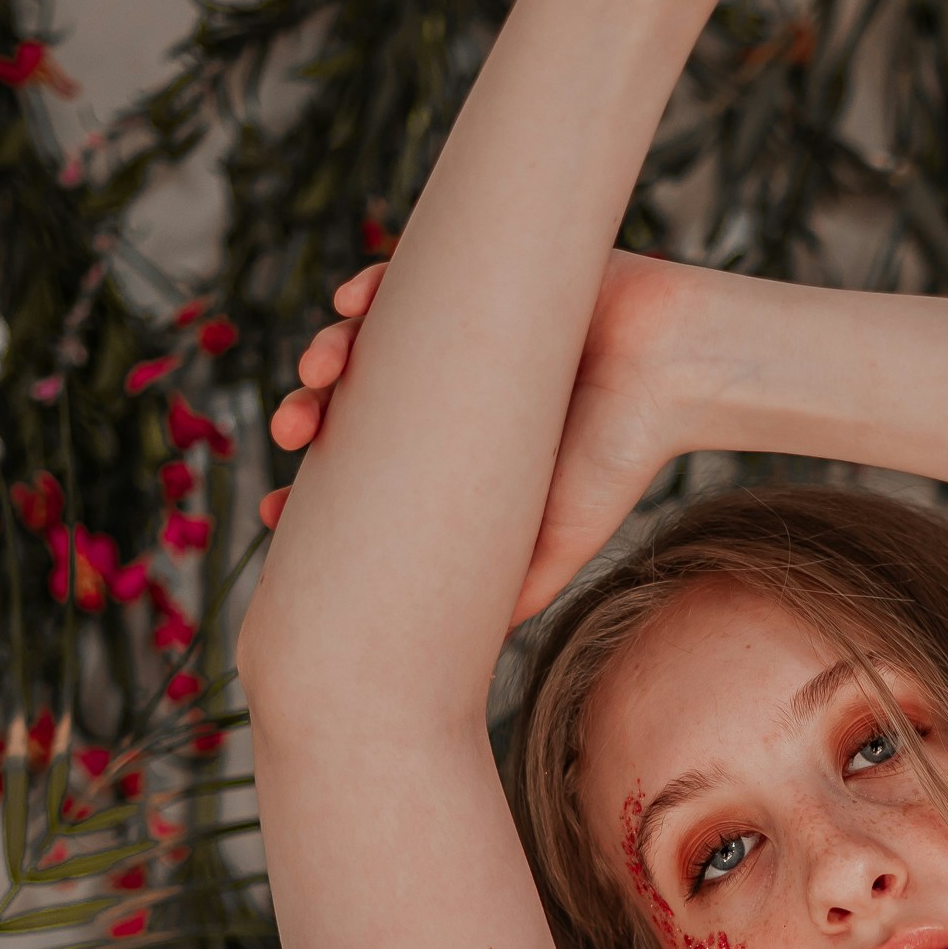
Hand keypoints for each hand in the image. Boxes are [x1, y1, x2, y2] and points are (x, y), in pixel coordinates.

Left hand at [264, 250, 686, 625]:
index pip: (356, 470)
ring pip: (359, 339)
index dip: (304, 490)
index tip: (273, 513)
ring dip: (323, 350)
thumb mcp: (555, 545)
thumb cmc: (620, 457)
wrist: (674, 370)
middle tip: (291, 432)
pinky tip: (351, 305)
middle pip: (342, 402)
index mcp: (445, 449)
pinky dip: (365, 286)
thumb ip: (507, 596)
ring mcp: (450, 331)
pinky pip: (399, 274)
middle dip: (302, 414)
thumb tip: (449, 674)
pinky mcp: (469, 273)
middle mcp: (438, 390)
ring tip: (319, 369)